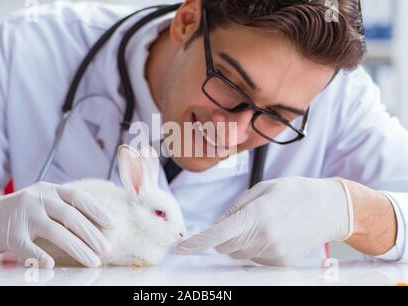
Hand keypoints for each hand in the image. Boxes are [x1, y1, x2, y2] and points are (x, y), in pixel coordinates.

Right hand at [0, 182, 113, 268]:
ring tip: (93, 261)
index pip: (78, 197)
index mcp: (50, 190)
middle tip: (106, 249)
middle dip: (92, 234)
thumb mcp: (43, 202)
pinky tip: (51, 265)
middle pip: (71, 216)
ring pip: (56, 232)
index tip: (113, 224)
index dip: (97, 210)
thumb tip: (97, 225)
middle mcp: (38, 198)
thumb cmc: (23, 212)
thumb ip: (64, 208)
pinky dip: (40, 256)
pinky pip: (28, 247)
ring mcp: (24, 214)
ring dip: (78, 248)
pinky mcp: (11, 233)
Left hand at [177, 177, 353, 266]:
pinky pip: (253, 258)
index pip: (219, 234)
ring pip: (238, 253)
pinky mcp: (281, 263)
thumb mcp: (264, 188)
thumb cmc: (296, 192)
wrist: (331, 209)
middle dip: (224, 235)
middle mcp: (265, 238)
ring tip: (264, 223)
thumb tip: (218, 227)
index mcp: (258, 214)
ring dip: (240, 241)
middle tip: (243, 218)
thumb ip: (237, 208)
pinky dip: (254, 247)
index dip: (197, 242)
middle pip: (225, 246)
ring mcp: (274, 253)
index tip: (181, 249)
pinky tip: (273, 233)